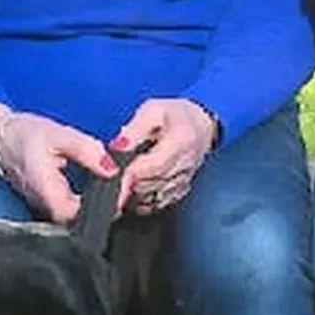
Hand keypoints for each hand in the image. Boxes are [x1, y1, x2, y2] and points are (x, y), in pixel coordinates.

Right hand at [0, 104, 114, 223]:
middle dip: (105, 205)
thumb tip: (112, 168)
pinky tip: (94, 183)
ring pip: (77, 216)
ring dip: (97, 202)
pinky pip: (71, 209)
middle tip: (120, 184)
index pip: (81, 216)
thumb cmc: (23, 134)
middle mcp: (44, 207)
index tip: (120, 188)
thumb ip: (88, 151)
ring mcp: (44, 208)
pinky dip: (86, 198)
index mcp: (47, 193)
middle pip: (82, 221)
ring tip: (109, 182)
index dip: (105, 206)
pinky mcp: (47, 203)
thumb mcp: (59, 135)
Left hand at [108, 98, 219, 216]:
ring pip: (153, 198)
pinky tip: (134, 191)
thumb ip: (134, 130)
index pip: (154, 165)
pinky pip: (158, 204)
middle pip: (152, 184)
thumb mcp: (153, 110)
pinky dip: (142, 201)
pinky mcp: (179, 191)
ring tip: (122, 183)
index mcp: (181, 140)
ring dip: (133, 194)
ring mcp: (184, 180)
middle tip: (112, 179)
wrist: (201, 127)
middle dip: (128, 184)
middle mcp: (186, 164)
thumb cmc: (176, 116)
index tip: (115, 173)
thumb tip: (117, 147)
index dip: (132, 172)